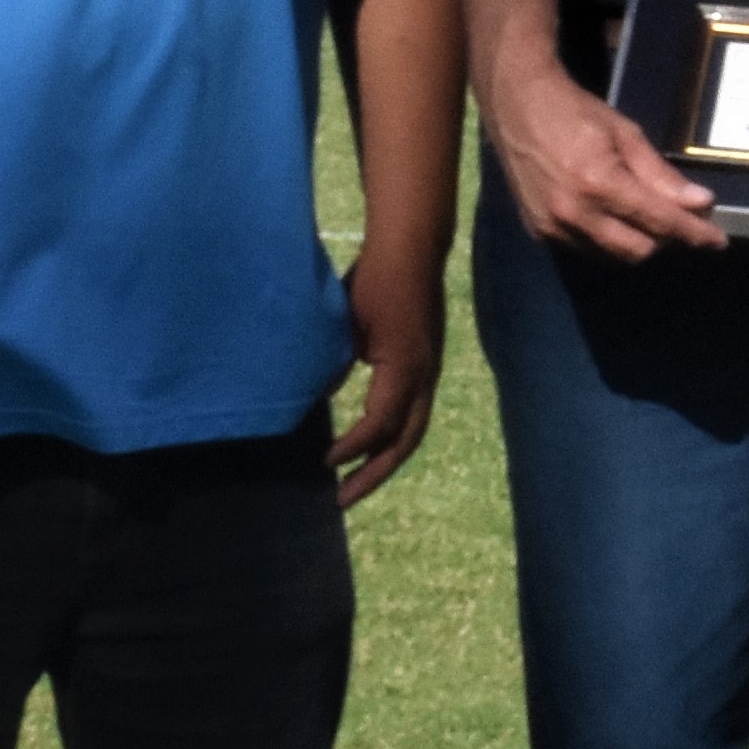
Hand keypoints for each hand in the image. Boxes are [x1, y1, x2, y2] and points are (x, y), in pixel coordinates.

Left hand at [327, 256, 444, 508]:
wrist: (411, 249)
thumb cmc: (374, 280)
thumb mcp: (345, 325)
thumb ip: (335, 366)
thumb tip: (319, 400)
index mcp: (404, 368)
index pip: (380, 424)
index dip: (352, 447)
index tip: (324, 461)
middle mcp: (424, 376)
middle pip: (405, 441)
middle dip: (373, 473)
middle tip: (341, 499)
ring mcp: (429, 371)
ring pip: (413, 431)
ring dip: (384, 459)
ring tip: (355, 481)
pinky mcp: (426, 364)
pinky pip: (413, 412)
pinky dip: (391, 435)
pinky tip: (369, 441)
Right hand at [484, 54, 722, 261]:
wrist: (517, 106)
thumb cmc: (576, 113)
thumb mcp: (626, 134)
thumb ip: (661, 175)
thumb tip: (701, 203)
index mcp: (599, 183)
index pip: (659, 221)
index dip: (693, 233)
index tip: (718, 240)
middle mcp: (574, 212)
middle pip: (638, 249)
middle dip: (664, 238)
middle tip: (677, 217)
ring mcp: (552, 226)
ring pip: (613, 256)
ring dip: (637, 241)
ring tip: (642, 214)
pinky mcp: (538, 231)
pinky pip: (587, 250)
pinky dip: (607, 240)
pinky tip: (611, 216)